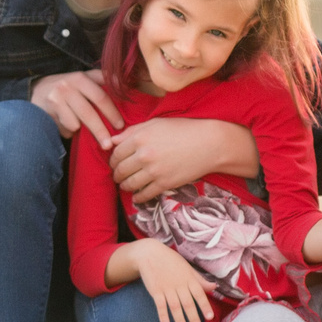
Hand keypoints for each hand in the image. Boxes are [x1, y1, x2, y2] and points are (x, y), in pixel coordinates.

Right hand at [29, 71, 120, 144]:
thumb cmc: (69, 86)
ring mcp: (55, 99)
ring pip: (75, 124)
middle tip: (109, 144)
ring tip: (79, 126)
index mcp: (80, 78)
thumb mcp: (85, 78)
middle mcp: (67, 87)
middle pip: (88, 113)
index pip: (100, 97)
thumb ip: (104, 79)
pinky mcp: (47, 113)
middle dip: (100, 131)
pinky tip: (65, 123)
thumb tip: (124, 84)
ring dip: (80, 130)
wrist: (38, 89)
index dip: (112, 113)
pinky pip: (64, 128)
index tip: (120, 125)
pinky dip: (68, 131)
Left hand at [109, 117, 258, 204]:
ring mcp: (154, 171)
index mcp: (140, 138)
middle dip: (116, 174)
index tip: (115, 162)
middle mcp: (144, 155)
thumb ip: (132, 131)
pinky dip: (138, 197)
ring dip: (124, 186)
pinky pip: (144, 195)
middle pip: (120, 170)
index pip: (116, 153)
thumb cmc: (184, 129)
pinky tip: (137, 196)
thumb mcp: (156, 123)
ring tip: (125, 185)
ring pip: (129, 184)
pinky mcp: (164, 184)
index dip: (113, 160)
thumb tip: (111, 140)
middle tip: (118, 175)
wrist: (209, 144)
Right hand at [129, 241, 215, 321]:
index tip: (210, 317)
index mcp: (189, 279)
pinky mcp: (155, 291)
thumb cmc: (171, 261)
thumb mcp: (188, 268)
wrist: (150, 253)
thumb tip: (214, 286)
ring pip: (175, 307)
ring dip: (180, 321)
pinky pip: (160, 305)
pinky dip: (163, 316)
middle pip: (188, 304)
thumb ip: (200, 280)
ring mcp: (167, 288)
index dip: (205, 306)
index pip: (199, 294)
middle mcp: (179, 284)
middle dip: (194, 319)